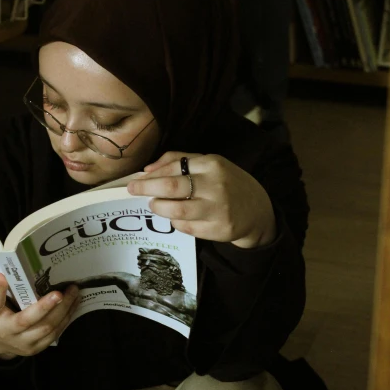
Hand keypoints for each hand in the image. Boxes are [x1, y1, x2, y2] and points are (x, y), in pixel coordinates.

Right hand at [0, 272, 80, 359]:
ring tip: (73, 291)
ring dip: (62, 310)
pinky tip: (75, 301)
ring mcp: (25, 342)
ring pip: (47, 327)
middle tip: (57, 293)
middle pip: (26, 321)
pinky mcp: (39, 345)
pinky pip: (56, 332)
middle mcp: (8, 332)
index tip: (1, 277)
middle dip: (43, 308)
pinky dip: (67, 317)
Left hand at [127, 151, 276, 248]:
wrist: (257, 211)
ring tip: (154, 205)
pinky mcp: (218, 229)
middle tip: (133, 190)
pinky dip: (175, 222)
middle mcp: (216, 185)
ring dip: (159, 207)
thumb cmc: (228, 185)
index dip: (151, 174)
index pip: (174, 167)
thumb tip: (148, 168)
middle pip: (171, 187)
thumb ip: (181, 160)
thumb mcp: (210, 165)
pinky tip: (175, 218)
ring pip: (176, 210)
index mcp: (212, 164)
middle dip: (146, 188)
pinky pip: (186, 226)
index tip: (136, 178)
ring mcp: (217, 209)